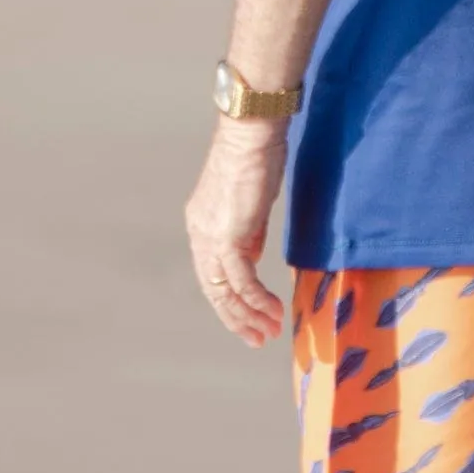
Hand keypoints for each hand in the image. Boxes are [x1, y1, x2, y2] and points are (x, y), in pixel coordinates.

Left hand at [185, 117, 289, 346]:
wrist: (253, 133)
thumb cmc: (256, 159)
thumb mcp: (252, 206)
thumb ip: (249, 234)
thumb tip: (253, 258)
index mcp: (201, 224)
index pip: (210, 274)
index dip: (229, 302)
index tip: (250, 321)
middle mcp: (199, 232)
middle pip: (212, 289)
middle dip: (236, 318)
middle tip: (257, 338)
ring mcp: (210, 234)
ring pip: (223, 289)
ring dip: (247, 315)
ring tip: (269, 331)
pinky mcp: (228, 234)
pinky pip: (240, 279)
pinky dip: (256, 299)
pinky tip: (274, 310)